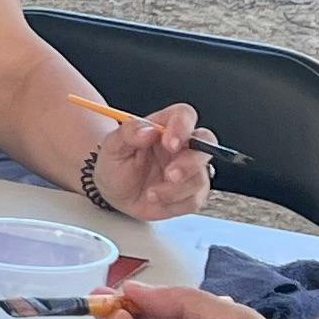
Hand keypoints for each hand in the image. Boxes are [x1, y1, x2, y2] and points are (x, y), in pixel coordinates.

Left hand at [86, 101, 215, 219]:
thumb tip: (147, 130)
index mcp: (165, 127)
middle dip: (190, 162)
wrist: (114, 191)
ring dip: (176, 189)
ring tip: (151, 193)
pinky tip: (157, 200)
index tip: (169, 142)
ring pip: (199, 177)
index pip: (184, 115)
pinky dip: (174, 203)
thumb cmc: (117, 163)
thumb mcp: (113, 145)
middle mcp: (183, 147)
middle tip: (170, 174)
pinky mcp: (191, 194)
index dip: (182, 126)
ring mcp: (190, 170)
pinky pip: (194, 200)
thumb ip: (128, 133)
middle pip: (205, 144)